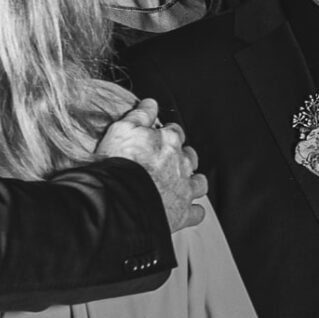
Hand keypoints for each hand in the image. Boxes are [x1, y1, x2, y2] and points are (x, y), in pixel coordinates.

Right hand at [95, 98, 206, 232]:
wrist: (119, 201)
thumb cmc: (119, 165)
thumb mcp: (122, 130)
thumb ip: (139, 115)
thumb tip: (150, 103)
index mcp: (169, 142)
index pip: (175, 132)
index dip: (165, 135)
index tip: (157, 139)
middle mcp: (182, 165)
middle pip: (189, 157)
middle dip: (181, 158)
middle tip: (165, 164)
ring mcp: (184, 190)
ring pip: (199, 183)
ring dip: (192, 182)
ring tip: (179, 186)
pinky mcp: (183, 214)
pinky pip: (198, 212)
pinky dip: (193, 211)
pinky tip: (184, 210)